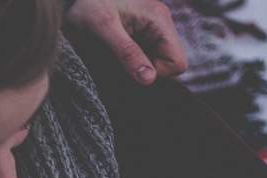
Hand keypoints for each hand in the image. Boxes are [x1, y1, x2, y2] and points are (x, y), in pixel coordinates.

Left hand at [65, 0, 187, 84]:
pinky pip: (145, 53)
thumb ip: (127, 53)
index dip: (157, 72)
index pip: (177, 62)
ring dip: (136, 64)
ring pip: (156, 60)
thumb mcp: (104, 28)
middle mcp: (161, 22)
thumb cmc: (89, 3)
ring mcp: (152, 26)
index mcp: (159, 19)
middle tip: (118, 60)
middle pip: (168, 62)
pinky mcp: (141, 30)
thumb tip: (149, 79)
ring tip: (113, 53)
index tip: (131, 68)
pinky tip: (114, 50)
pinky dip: (131, 58)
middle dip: (145, 68)